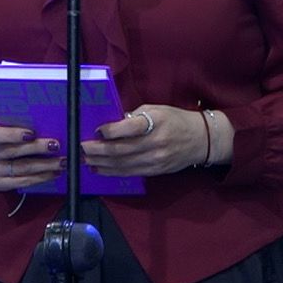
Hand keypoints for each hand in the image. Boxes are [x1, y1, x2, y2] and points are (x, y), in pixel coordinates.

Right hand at [0, 121, 63, 191]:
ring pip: (20, 170)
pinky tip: (53, 173)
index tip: (32, 132)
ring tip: (61, 161)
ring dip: (44, 166)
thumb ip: (11, 123)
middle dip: (37, 149)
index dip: (13, 134)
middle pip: (13, 153)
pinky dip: (40, 178)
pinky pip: (21, 182)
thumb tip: (43, 121)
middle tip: (56, 145)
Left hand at [82, 104, 224, 176]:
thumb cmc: (175, 119)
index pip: (129, 128)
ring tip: (85, 159)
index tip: (96, 130)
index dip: (110, 130)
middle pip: (120, 149)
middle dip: (97, 150)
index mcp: (155, 122)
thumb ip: (133, 117)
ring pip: (122, 164)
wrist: (200, 139)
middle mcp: (155, 142)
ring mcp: (155, 159)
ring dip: (100, 163)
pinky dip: (111, 171)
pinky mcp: (154, 171)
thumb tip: (111, 125)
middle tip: (81, 147)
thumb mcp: (156, 109)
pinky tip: (99, 169)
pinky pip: (129, 172)